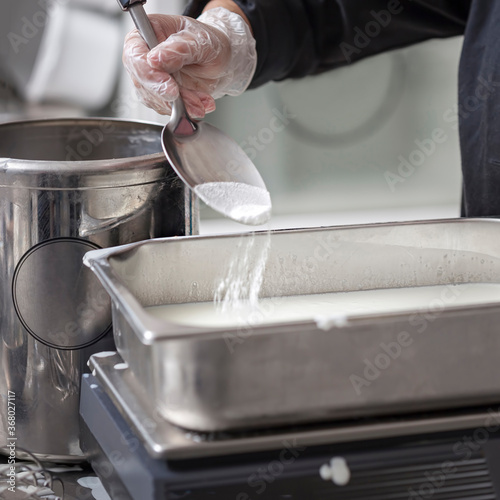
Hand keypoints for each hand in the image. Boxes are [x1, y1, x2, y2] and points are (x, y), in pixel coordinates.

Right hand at [122, 7, 255, 118]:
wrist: (221, 61)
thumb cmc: (209, 43)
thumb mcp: (202, 41)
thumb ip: (180, 48)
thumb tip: (156, 59)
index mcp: (149, 30)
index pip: (134, 54)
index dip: (149, 75)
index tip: (170, 89)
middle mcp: (144, 54)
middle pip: (141, 80)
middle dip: (167, 95)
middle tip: (191, 101)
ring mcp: (150, 76)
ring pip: (154, 98)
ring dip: (180, 105)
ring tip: (202, 101)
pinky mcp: (159, 95)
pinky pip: (166, 108)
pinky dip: (185, 110)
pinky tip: (201, 102)